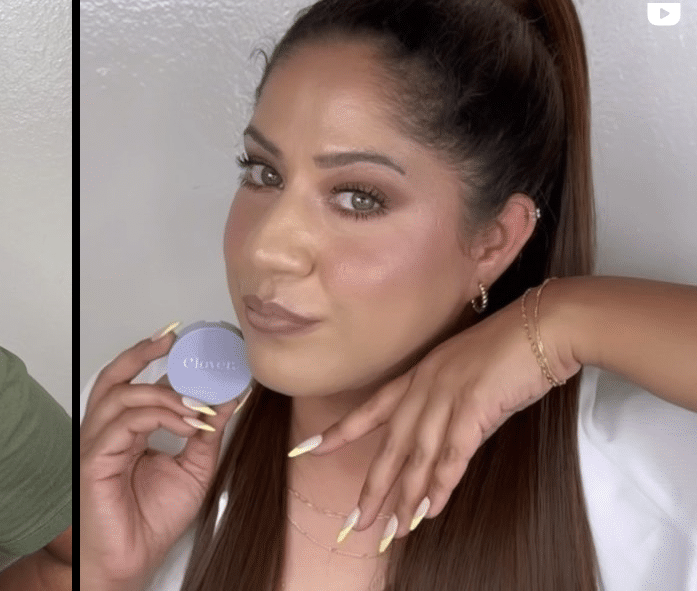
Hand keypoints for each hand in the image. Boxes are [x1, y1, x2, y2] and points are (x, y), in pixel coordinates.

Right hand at [79, 327, 245, 586]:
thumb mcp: (193, 471)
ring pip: (120, 395)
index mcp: (126, 433)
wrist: (130, 560)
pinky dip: (156, 416)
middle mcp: (106, 433)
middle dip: (141, 353)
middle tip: (174, 341)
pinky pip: (122, 423)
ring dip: (163, 394)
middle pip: (114, 378)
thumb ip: (206, 436)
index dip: (157, 361)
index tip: (186, 344)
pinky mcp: (94, 460)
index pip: (134, 384)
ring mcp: (96, 445)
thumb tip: (228, 401)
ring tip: (196, 406)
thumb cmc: (149, 523)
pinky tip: (184, 424)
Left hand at [298, 291, 581, 545]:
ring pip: (417, 457)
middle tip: (355, 522)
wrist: (548, 325)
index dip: (339, 432)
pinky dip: (440, 485)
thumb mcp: (469, 374)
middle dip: (373, 488)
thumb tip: (447, 437)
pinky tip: (429, 511)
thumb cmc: (515, 348)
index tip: (306, 449)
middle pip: (390, 446)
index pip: (371, 408)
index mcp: (419, 374)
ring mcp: (447, 396)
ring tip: (391, 530)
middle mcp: (424, 386)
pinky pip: (452, 455)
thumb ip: (451, 403)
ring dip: (405, 498)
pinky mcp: (474, 408)